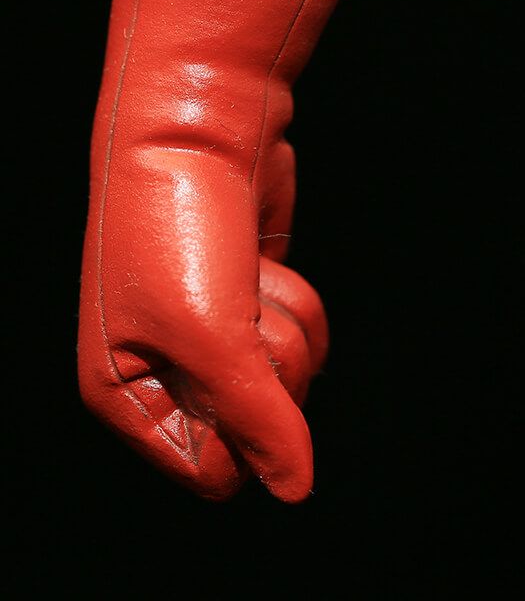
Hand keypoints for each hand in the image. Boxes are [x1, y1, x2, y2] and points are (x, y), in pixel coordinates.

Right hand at [79, 0, 344, 500]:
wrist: (200, 126)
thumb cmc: (178, 229)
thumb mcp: (212, 336)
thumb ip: (260, 422)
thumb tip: (297, 488)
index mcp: (128, 393)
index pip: (213, 470)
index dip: (244, 435)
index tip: (241, 371)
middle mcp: (172, 368)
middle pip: (263, 425)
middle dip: (273, 369)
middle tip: (246, 314)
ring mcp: (219, 330)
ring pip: (293, 377)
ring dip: (287, 324)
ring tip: (251, 280)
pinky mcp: (257, 297)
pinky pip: (306, 330)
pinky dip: (297, 299)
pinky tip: (265, 263)